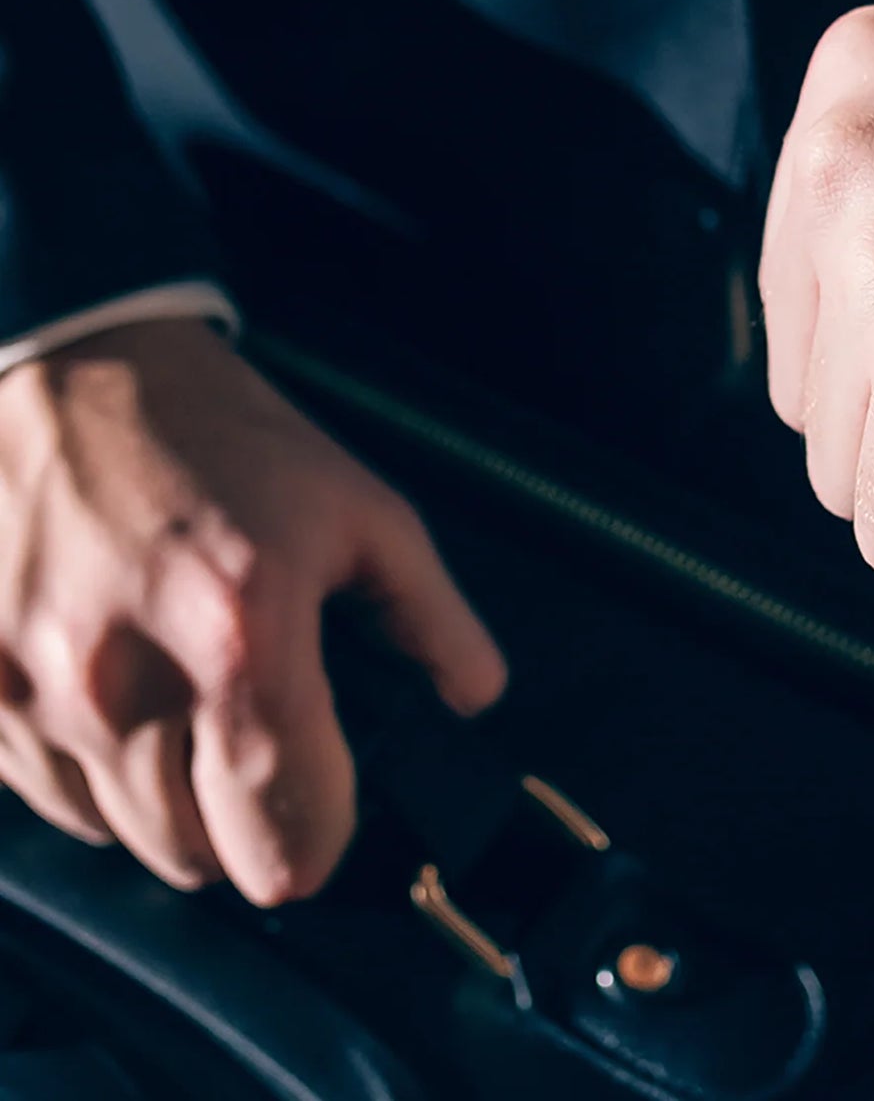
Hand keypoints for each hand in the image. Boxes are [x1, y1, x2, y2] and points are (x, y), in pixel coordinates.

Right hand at [0, 320, 504, 899]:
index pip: (278, 821)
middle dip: (251, 829)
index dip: (319, 845)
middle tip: (272, 763)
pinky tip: (130, 708)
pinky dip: (98, 780)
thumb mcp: (358, 508)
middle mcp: (124, 679)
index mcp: (239, 628)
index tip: (332, 836)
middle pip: (199, 853)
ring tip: (200, 719)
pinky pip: (50, 800)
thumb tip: (477, 694)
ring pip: (122, 838)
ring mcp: (34, 695)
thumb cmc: (222, 438)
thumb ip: (429, 612)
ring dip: (173, 808)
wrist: (72, 373)